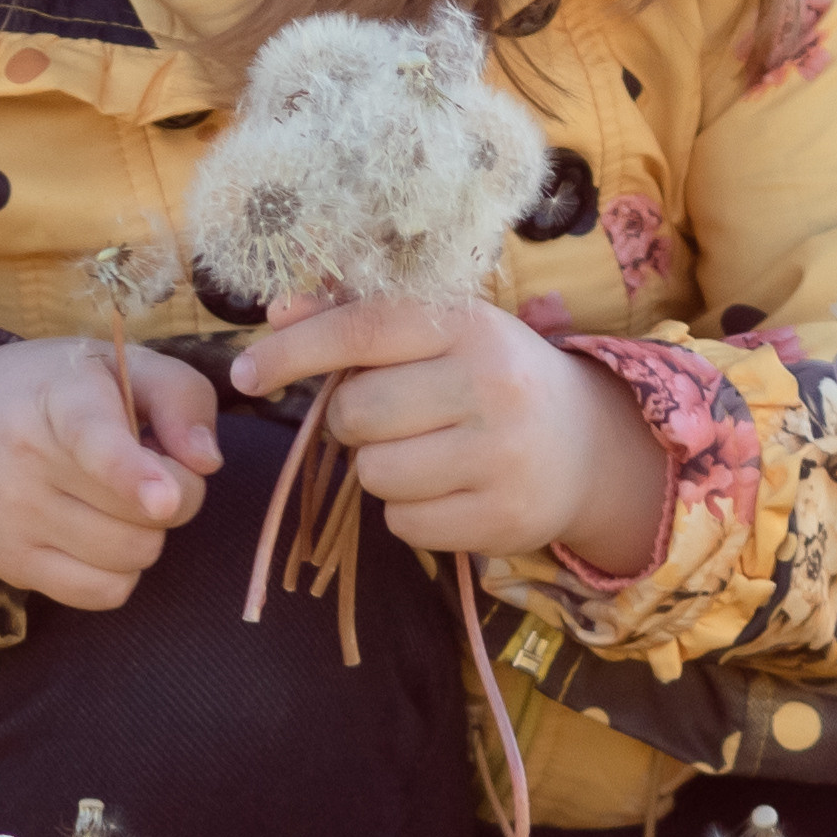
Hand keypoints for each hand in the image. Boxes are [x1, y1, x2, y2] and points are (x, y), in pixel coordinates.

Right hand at [0, 338, 221, 610]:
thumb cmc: (47, 393)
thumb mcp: (113, 364)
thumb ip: (179, 395)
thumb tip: (206, 462)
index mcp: (59, 398)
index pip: (95, 440)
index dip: (133, 471)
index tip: (163, 497)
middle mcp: (29, 463)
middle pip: (149, 513)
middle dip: (175, 492)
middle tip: (148, 463)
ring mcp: (17, 522)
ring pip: (134, 555)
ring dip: (148, 531)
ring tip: (116, 496)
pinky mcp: (14, 568)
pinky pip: (107, 592)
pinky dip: (121, 569)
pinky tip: (100, 532)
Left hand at [231, 295, 668, 574]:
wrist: (591, 446)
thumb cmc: (496, 376)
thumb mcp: (443, 334)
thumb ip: (359, 319)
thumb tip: (277, 313)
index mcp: (471, 324)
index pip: (361, 330)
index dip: (293, 351)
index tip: (245, 372)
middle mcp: (492, 384)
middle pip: (357, 412)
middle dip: (351, 420)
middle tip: (387, 417)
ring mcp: (501, 456)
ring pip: (375, 473)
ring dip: (379, 468)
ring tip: (424, 453)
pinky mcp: (502, 519)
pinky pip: (403, 523)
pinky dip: (407, 512)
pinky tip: (445, 490)